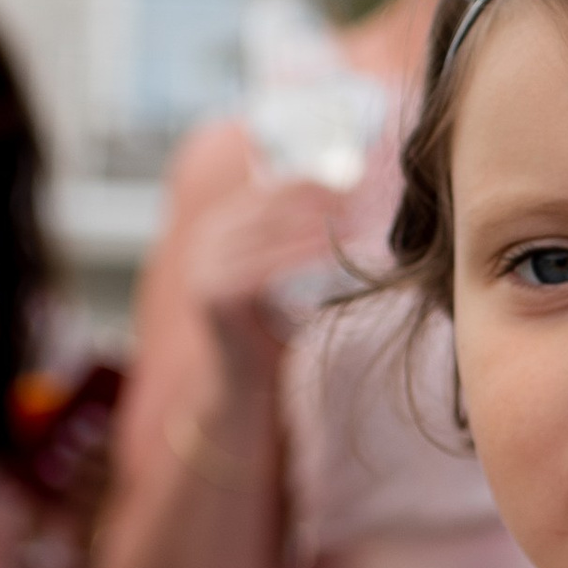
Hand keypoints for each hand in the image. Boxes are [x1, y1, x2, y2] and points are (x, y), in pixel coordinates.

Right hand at [175, 169, 345, 361]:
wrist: (251, 383)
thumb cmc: (279, 325)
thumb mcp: (291, 270)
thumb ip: (305, 235)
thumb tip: (356, 195)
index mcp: (223, 224)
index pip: (273, 189)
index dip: (316, 184)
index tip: (357, 188)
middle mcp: (207, 238)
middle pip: (272, 205)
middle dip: (320, 203)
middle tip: (362, 204)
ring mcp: (204, 265)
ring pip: (269, 232)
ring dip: (317, 226)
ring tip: (357, 226)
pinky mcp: (213, 293)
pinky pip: (265, 266)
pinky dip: (302, 256)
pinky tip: (334, 253)